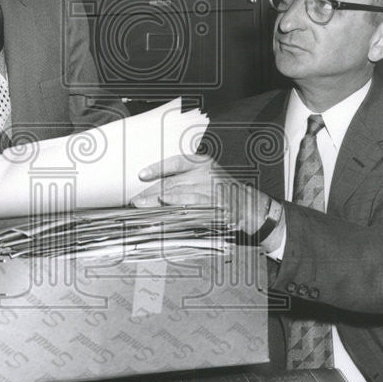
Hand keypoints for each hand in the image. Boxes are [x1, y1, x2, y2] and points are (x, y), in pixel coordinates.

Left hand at [132, 153, 269, 235]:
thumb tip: (152, 191)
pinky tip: (162, 218)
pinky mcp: (214, 209)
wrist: (246, 204)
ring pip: (179, 198)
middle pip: (173, 183)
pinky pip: (190, 212)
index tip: (142, 175)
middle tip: (136, 201)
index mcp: (202, 163)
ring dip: (158, 206)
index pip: (176, 163)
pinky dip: (174, 216)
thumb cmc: (220, 190)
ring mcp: (211, 192)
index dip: (158, 168)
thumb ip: (180, 180)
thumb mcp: (203, 176)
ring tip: (143, 210)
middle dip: (151, 193)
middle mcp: (206, 175)